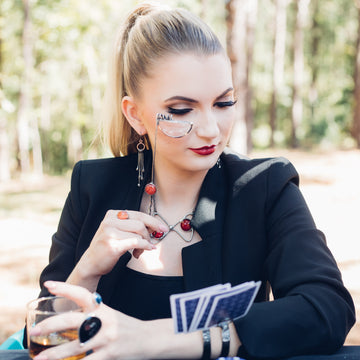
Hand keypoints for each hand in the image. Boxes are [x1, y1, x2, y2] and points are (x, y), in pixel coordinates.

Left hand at [30, 281, 152, 359]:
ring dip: (55, 354)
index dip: (65, 288)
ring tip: (40, 358)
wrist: (149, 338)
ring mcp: (106, 338)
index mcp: (103, 308)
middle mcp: (104, 320)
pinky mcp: (110, 354)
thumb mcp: (110, 315)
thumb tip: (68, 321)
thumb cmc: (126, 326)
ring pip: (75, 345)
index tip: (49, 284)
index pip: (82, 294)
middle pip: (73, 320)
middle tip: (33, 330)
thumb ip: (93, 315)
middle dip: (50, 325)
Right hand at [75, 210, 167, 278]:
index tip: (162, 228)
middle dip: (150, 232)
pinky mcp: (113, 245)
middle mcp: (109, 221)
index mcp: (112, 214)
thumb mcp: (117, 231)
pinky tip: (145, 250)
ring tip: (140, 251)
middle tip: (154, 239)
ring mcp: (110, 233)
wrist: (91, 263)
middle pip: (140, 222)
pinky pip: (136, 242)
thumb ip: (132, 226)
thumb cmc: (108, 247)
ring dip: (145, 243)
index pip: (138, 214)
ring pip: (139, 233)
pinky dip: (144, 246)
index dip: (153, 221)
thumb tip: (155, 227)